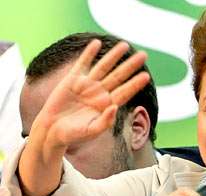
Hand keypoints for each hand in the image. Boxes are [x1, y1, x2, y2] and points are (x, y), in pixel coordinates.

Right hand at [32, 39, 149, 148]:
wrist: (52, 131)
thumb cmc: (74, 135)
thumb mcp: (91, 131)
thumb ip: (105, 121)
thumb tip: (115, 107)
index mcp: (107, 105)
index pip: (125, 92)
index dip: (135, 84)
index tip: (146, 75)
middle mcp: (100, 93)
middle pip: (118, 76)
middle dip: (130, 66)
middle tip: (143, 55)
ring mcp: (87, 85)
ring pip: (103, 67)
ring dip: (114, 56)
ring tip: (125, 45)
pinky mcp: (72, 80)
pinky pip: (82, 64)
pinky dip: (89, 53)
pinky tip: (96, 43)